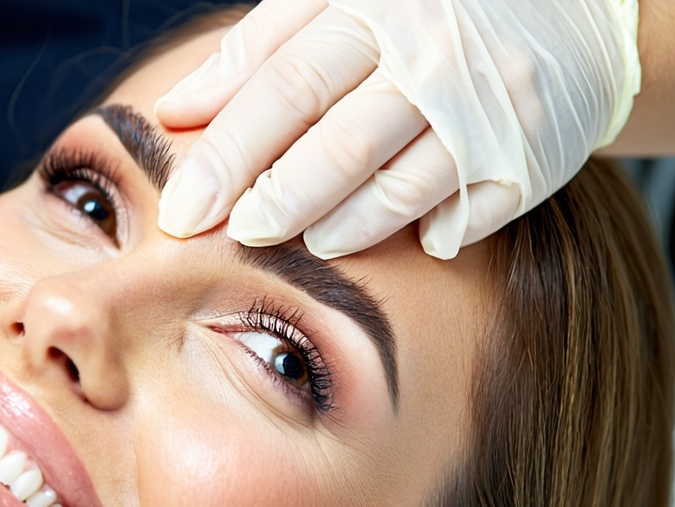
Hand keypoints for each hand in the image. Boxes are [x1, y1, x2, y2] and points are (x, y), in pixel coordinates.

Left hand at [155, 0, 641, 258]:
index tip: (181, 209)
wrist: (571, 7)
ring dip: (339, 226)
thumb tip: (174, 111)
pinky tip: (403, 244)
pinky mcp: (529, 157)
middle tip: (237, 235)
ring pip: (397, 187)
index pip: (283, 87)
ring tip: (306, 240)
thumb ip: (255, 53)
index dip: (226, 155)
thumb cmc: (420, 14)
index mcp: (372, 10)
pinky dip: (427, 234)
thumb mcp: (337, 4)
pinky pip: (466, 214)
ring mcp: (486, 109)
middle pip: (336, 145)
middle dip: (275, 201)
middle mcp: (432, 56)